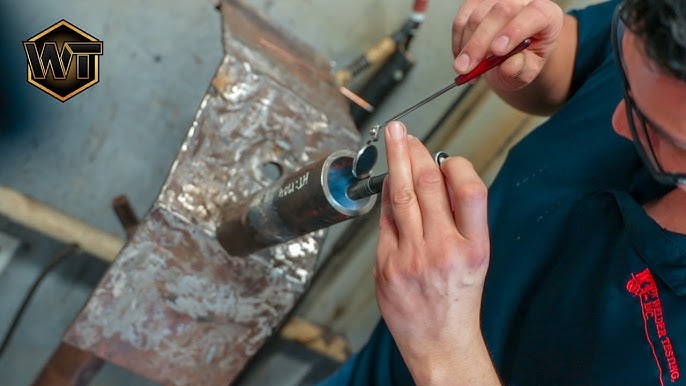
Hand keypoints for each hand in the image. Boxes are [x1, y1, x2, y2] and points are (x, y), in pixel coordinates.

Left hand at [375, 121, 495, 383]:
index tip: (446, 157)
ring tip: (393, 141)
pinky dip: (386, 198)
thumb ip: (462, 219)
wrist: (439, 342)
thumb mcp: (477, 259)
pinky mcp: (385, 265)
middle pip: (427, 185)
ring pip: (400, 197)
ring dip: (395, 162)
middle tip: (405, 132)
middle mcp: (442, 250)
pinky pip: (384, 222)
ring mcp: (410, 258)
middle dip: (414, 152)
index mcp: (474, 248)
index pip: (470, 190)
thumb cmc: (459, 298)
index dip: (456, 165)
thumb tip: (440, 174)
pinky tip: (386, 184)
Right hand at [452, 0, 563, 90]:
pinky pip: (461, 20)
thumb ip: (522, 70)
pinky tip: (462, 57)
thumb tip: (509, 66)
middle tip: (466, 68)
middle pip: (500, 12)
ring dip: (466, 47)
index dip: (514, 31)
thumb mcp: (528, 71)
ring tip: (467, 70)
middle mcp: (523, 1)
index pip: (534, 14)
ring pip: (476, 17)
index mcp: (546, 15)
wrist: (512, 55)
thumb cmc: (524, 60)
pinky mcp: (477, 2)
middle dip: (479, 43)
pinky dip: (458, 43)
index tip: (497, 51)